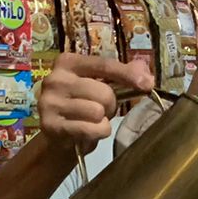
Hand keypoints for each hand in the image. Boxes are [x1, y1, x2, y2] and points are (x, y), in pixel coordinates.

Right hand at [36, 54, 153, 154]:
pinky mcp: (50, 126)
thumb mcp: (101, 86)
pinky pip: (90, 129)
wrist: (58, 136)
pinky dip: (97, 133)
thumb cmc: (82, 106)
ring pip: (97, 112)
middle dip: (110, 104)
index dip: (127, 75)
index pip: (104, 65)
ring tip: (92, 120)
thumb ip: (122, 75)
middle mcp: (55, 79)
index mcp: (67, 62)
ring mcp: (50, 103)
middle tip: (101, 110)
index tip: (147, 83)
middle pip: (104, 92)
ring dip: (102, 120)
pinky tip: (88, 132)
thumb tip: (145, 73)